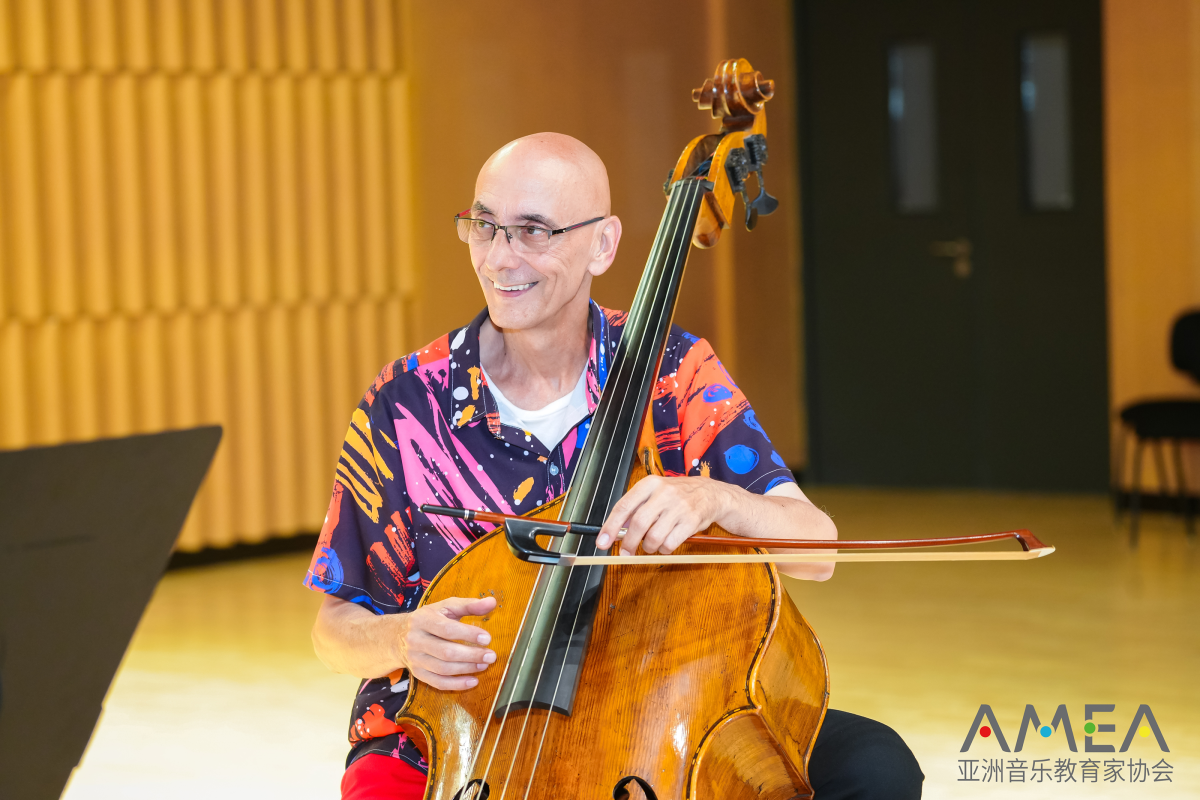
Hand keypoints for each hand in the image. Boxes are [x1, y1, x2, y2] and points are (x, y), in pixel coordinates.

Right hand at [396, 595, 497, 689]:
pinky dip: (456, 684)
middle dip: (471, 655)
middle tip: (491, 656)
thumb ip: (469, 605)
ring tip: (484, 665)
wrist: (398, 635)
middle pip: (445, 652)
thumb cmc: (430, 618)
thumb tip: (492, 602)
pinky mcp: (417, 673)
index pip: (447, 629)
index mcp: (422, 620)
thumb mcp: (446, 606)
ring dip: (466, 669)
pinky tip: (473, 681)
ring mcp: (415, 658)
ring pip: (442, 669)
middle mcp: (416, 640)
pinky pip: (437, 682)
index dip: (468, 634)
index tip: (487, 639)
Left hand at [595, 476, 730, 555]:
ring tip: (651, 545)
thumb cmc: (677, 495)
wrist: (710, 493)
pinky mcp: (691, 521)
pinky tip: (666, 544)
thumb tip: (615, 531)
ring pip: (654, 537)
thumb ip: (635, 508)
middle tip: (625, 552)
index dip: (610, 526)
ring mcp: (679, 507)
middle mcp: (664, 493)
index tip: (602, 542)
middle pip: (638, 524)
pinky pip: (670, 544)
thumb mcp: (655, 493)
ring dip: (648, 547)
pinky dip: (664, 549)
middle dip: (628, 543)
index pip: (624, 506)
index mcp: (650, 484)